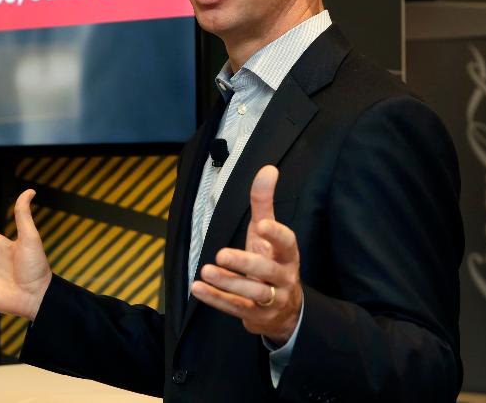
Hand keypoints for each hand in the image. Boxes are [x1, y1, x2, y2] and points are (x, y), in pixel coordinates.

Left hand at [190, 165, 302, 344]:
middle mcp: (283, 277)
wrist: (285, 310)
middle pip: (268, 271)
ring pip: (252, 292)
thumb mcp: (267, 232)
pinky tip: (197, 288)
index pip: (287, 243)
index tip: (261, 225)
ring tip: (206, 271)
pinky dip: (215, 299)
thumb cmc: (272, 261)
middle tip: (221, 254)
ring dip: (228, 282)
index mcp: (287, 255)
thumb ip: (264, 202)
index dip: (276, 235)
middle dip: (245, 263)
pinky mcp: (255, 316)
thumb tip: (268, 169)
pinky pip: (235, 308)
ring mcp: (271, 299)